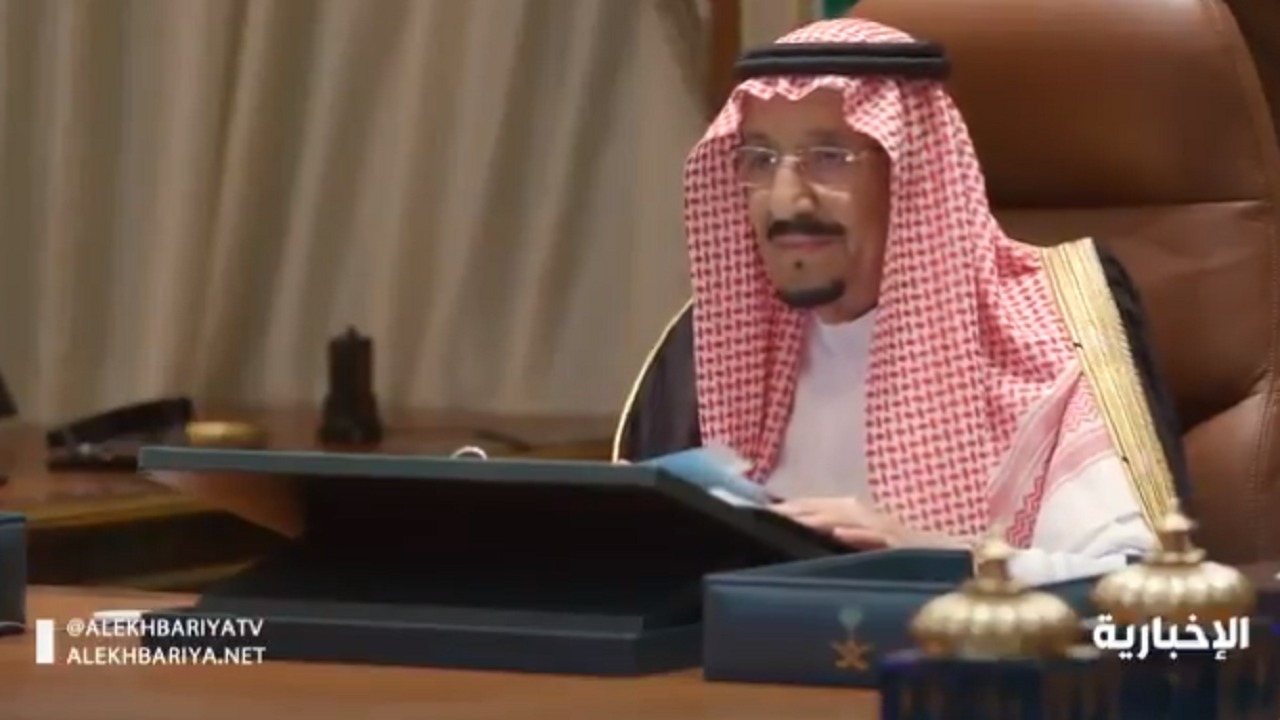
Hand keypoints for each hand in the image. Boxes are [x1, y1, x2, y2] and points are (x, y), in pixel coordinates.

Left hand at [771, 497, 964, 550]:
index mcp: (858, 515)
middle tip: (768, 514)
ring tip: (793, 519)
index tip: (760, 512)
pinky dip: (858, 535)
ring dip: (820, 517)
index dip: (791, 507)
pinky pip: (878, 538)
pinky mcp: (901, 545)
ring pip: (848, 518)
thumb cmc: (906, 556)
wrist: (955, 560)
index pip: (818, 506)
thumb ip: (841, 538)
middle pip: (828, 507)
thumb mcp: (867, 545)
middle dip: (797, 510)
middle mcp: (869, 516)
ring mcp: (885, 529)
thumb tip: (805, 540)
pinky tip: (839, 534)